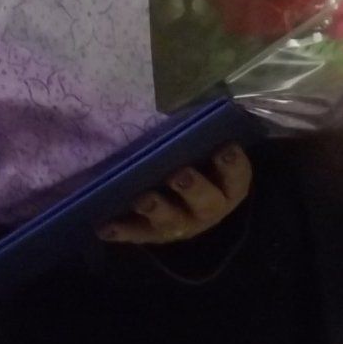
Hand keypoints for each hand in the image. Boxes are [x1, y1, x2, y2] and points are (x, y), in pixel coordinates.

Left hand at [97, 144, 252, 244]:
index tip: (225, 148)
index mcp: (227, 188)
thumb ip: (198, 135)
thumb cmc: (196, 162)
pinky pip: (136, 233)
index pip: (237, 177)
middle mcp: (208, 211)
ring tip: (142, 199)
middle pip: (206, 203)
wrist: (186, 201)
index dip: (233, 165)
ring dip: (157, 209)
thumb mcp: (203, 149)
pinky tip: (105, 226)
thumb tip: (183, 109)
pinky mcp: (153, 234)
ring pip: (171, 222)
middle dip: (193, 188)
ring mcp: (180, 225)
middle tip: (178, 174)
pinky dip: (121, 230)